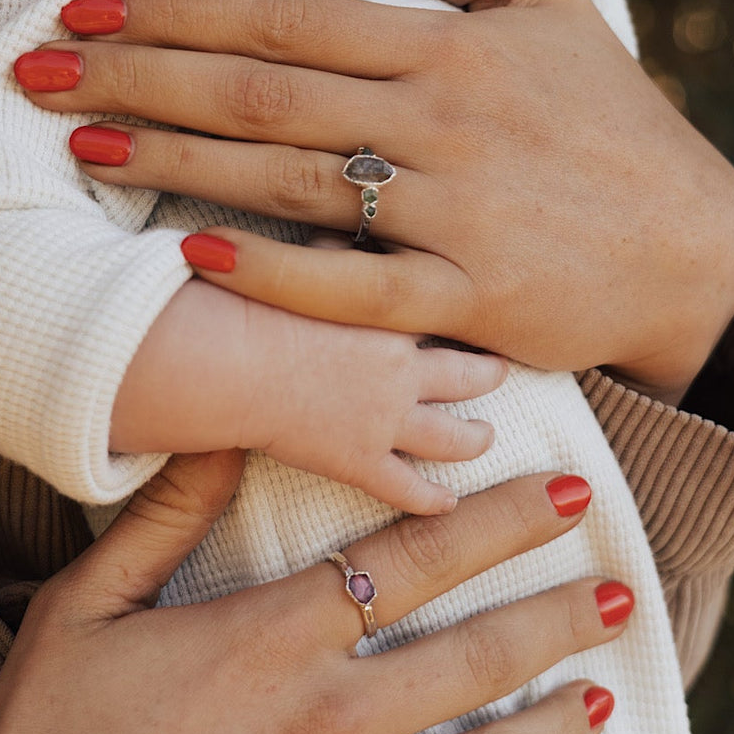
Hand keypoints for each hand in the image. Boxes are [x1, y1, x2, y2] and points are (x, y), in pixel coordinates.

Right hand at [0, 450, 630, 733]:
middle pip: (476, 652)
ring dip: (556, 718)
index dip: (500, 521)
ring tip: (599, 690)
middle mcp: (332, 717)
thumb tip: (231, 429)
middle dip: (556, 615)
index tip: (565, 495)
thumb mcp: (87, 606)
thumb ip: (166, 514)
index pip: (416, 557)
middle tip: (620, 590)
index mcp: (275, 636)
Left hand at [17, 0, 733, 398]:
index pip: (283, 13)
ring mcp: (451, 210)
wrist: (689, 244)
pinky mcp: (465, 297)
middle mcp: (438, 120)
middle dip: (135, 73)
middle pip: (259, 90)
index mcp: (446, 43)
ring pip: (284, 179)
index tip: (86, 2)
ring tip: (79, 139)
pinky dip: (269, 270)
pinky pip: (350, 286)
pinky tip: (187, 251)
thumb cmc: (605, 113)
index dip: (175, 6)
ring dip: (170, 156)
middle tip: (36, 67)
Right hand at [117, 279, 504, 514]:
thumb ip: (334, 249)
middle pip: (467, 374)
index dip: (469, 308)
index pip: (450, 307)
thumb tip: (344, 230)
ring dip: (474, 438)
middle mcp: (405, 368)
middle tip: (501, 373)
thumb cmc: (255, 297)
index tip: (487, 305)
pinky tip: (446, 502)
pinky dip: (433, 498)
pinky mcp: (362, 463)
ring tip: (484, 437)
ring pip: (454, 436)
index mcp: (395, 311)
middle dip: (488, 374)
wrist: (233, 357)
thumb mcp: (305, 255)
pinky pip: (410, 488)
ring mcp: (389, 420)